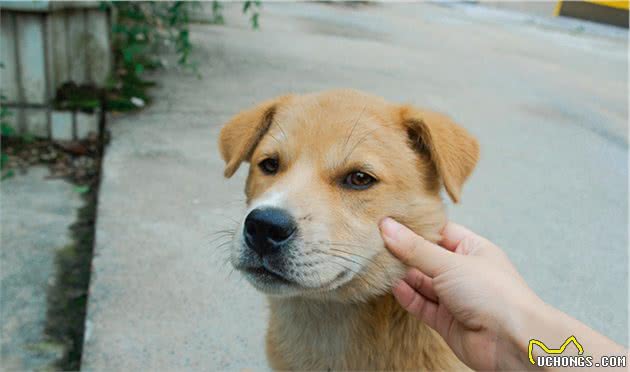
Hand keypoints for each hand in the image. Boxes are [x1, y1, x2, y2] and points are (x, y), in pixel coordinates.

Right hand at [379, 218, 541, 370]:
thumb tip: (387, 227)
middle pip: (427, 257)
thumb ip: (415, 248)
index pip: (439, 231)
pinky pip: (422, 305)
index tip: (389, 220)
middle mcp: (464, 272)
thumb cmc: (493, 293)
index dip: (416, 227)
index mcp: (473, 249)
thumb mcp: (450, 263)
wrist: (511, 342)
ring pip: (422, 282)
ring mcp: (455, 297)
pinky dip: (408, 296)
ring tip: (379, 263)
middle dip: (404, 252)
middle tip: (376, 241)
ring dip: (403, 275)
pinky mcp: (446, 320)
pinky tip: (395, 286)